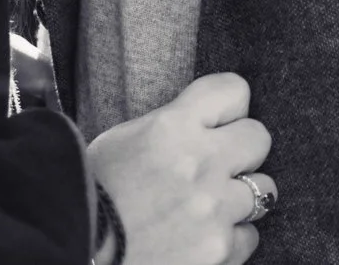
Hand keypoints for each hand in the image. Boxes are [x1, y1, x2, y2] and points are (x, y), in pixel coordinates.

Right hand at [86, 72, 274, 264]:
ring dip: (238, 197)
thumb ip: (171, 126)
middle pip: (258, 138)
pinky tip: (202, 236)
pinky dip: (231, 238)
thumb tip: (203, 121)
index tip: (220, 120)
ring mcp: (214, 210)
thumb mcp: (124, 140)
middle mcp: (200, 163)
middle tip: (218, 165)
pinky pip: (249, 236)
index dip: (228, 107)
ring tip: (207, 206)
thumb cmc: (91, 193)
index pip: (234, 90)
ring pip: (263, 190)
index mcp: (171, 126)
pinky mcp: (220, 250)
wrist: (76, 248)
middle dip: (242, 150)